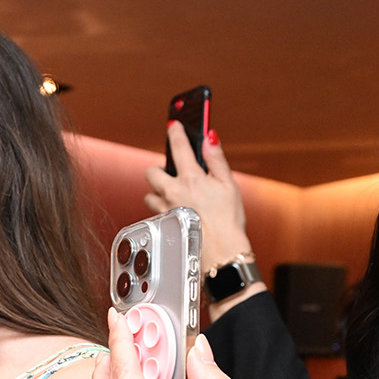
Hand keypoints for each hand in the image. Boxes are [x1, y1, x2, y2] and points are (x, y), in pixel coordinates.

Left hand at [146, 124, 266, 320]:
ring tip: (174, 197)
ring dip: (158, 193)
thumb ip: (216, 159)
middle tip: (172, 173)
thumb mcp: (229, 185)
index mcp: (192, 179)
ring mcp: (165, 209)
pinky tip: (176, 214)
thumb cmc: (229, 221)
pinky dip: (161, 210)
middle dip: (158, 170)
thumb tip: (210, 137)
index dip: (175, 132)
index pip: (179, 147)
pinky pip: (155, 213)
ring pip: (149, 195)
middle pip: (151, 172)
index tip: (173, 125)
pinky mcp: (163, 225)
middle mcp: (173, 192)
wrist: (221, 253)